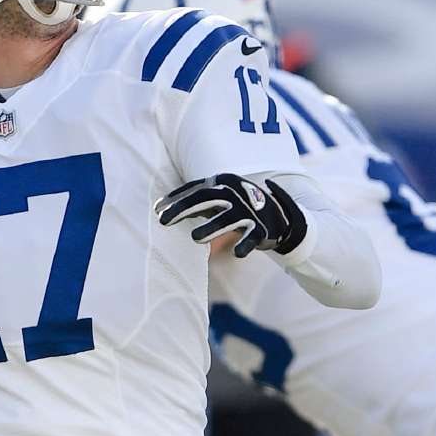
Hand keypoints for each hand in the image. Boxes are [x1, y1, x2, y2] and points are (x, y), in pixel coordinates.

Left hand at [155, 173, 306, 257]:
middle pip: (205, 199)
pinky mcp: (261, 228)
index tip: (157, 209)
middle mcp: (234, 193)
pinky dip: (243, 245)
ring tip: (194, 238)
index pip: (194, 189)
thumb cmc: (236, 205)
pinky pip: (251, 237)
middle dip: (183, 209)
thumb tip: (159, 207)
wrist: (279, 215)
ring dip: (211, 228)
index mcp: (222, 182)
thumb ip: (192, 201)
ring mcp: (248, 211)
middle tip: (163, 221)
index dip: (175, 199)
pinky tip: (236, 253)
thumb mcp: (216, 198)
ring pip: (227, 219)